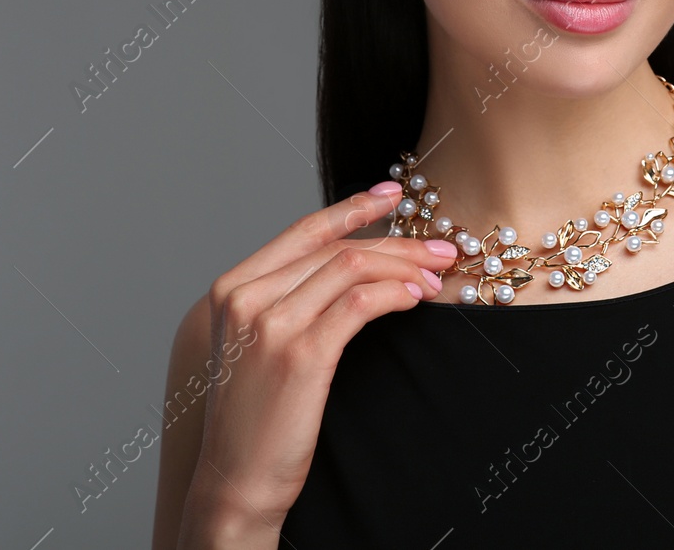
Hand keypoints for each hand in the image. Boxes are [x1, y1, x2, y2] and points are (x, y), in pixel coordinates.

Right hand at [181, 181, 456, 535]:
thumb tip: (354, 260)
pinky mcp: (301, 353)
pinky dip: (394, 294)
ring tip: (436, 278)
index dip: (353, 207)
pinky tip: (415, 300)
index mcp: (232, 288)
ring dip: (404, 267)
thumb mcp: (258, 344)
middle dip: (398, 242)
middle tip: (440, 248)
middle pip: (336, 248)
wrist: (235, 479)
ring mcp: (271, 324)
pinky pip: (359, 303)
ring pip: (352, 267)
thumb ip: (289, 299)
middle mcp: (247, 297)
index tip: (394, 194)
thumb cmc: (254, 415)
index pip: (304, 230)